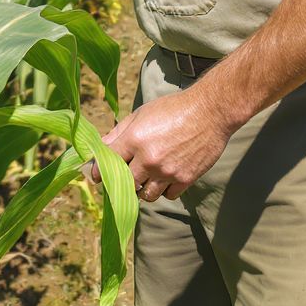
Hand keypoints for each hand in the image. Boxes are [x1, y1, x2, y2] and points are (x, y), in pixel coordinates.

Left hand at [90, 86, 232, 201]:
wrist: (209, 111)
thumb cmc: (172, 109)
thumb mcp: (141, 113)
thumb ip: (119, 132)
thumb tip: (101, 147)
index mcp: (135, 138)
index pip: (108, 162)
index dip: (99, 171)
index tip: (96, 176)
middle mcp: (149, 158)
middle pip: (126, 183)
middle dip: (123, 181)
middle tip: (124, 176)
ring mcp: (167, 171)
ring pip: (146, 195)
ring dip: (143, 188)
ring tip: (147, 177)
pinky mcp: (185, 179)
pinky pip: (167, 196)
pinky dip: (164, 190)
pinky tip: (166, 177)